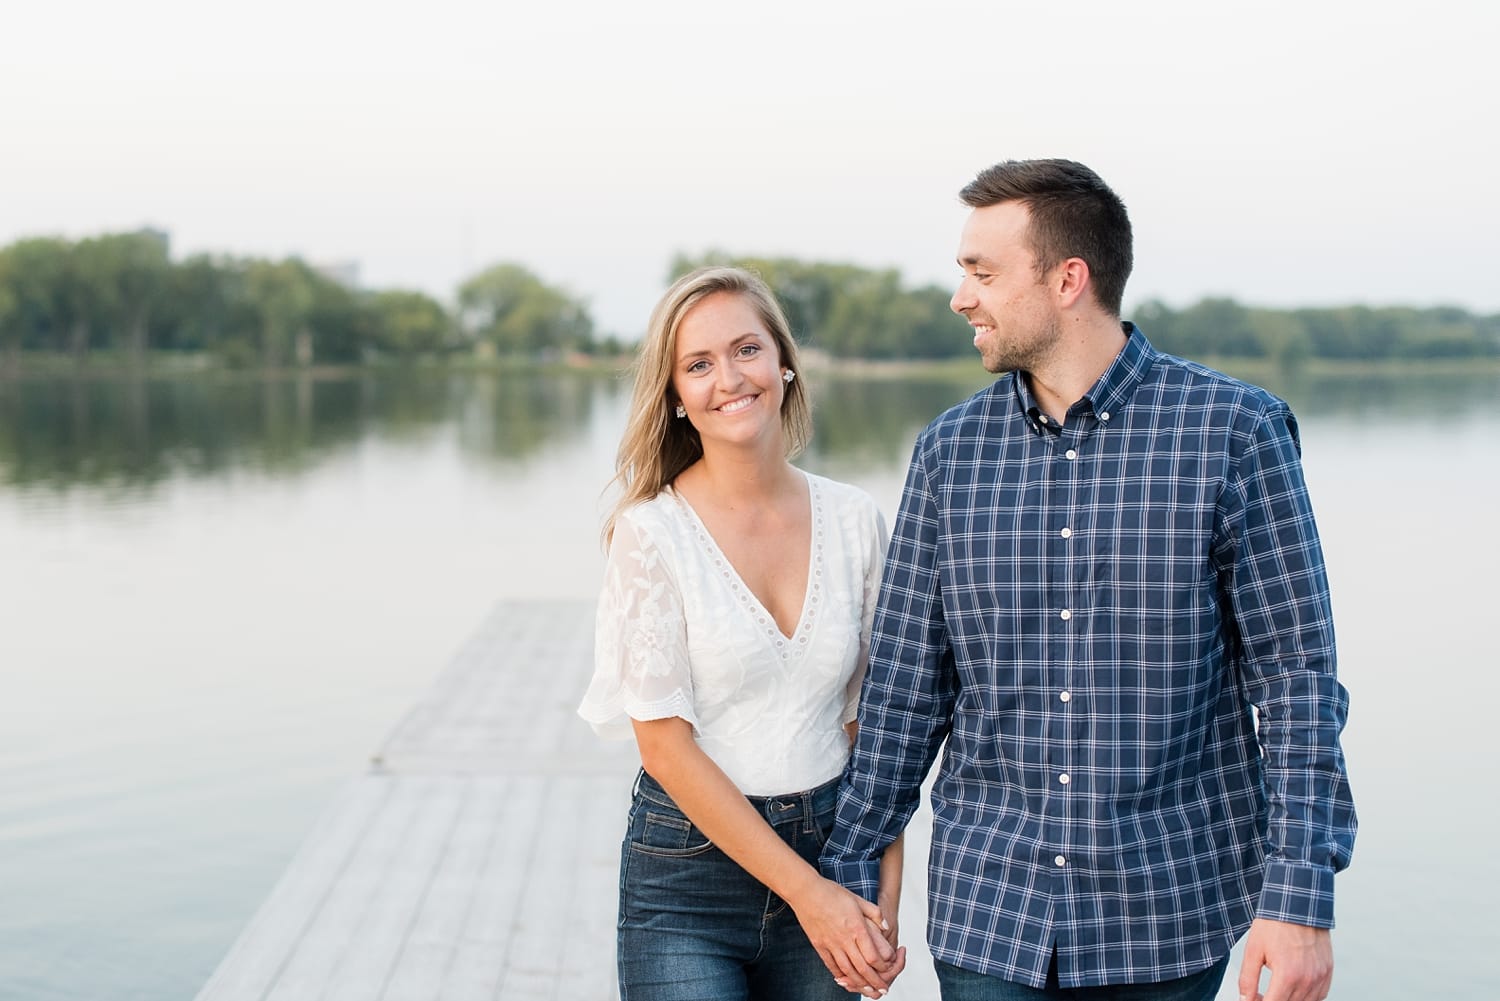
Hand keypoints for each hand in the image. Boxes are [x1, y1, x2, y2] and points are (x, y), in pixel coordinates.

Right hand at [791, 879, 904, 996]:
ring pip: (847, 971)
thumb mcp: (858, 899)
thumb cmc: (832, 892)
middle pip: (862, 968)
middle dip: (874, 982)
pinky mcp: (819, 946)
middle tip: (882, 990)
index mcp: (857, 927)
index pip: (873, 955)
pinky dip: (840, 976)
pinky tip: (845, 980)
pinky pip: (831, 966)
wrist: (805, 892)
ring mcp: (831, 944)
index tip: (888, 970)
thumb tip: (886, 926)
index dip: (883, 966)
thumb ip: (874, 913)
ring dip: (859, 983)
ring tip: (868, 990)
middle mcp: (845, 939)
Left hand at [1236, 918, 1332, 1000]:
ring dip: (1289, 1000)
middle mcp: (1308, 979)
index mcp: (1288, 975)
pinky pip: (1320, 995)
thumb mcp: (1253, 950)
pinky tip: (1293, 987)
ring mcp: (1321, 976)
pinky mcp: (1328, 971)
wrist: (1297, 904)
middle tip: (1259, 995)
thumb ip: (1248, 980)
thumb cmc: (1274, 924)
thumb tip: (1245, 1000)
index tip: (1253, 1000)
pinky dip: (1306, 997)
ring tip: (1275, 990)